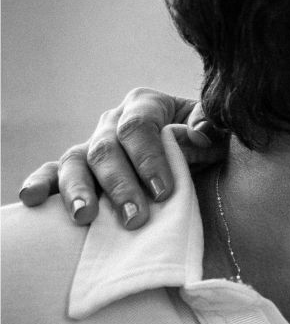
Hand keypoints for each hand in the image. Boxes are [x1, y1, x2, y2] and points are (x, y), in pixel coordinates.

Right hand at [17, 87, 225, 227]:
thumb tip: (198, 131)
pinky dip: (40, 183)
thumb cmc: (211, 150)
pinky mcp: (79, 169)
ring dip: (79, 190)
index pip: (140, 126)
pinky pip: (53, 172)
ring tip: (85, 217)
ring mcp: (94, 145)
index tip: (164, 192)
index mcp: (148, 105)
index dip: (150, 158)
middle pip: (107, 149)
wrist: (203, 169)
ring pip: (76, 161)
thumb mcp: (221, 138)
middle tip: (135, 218)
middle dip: (120, 185)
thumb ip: (213, 129)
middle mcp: (114, 121)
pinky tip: (32, 199)